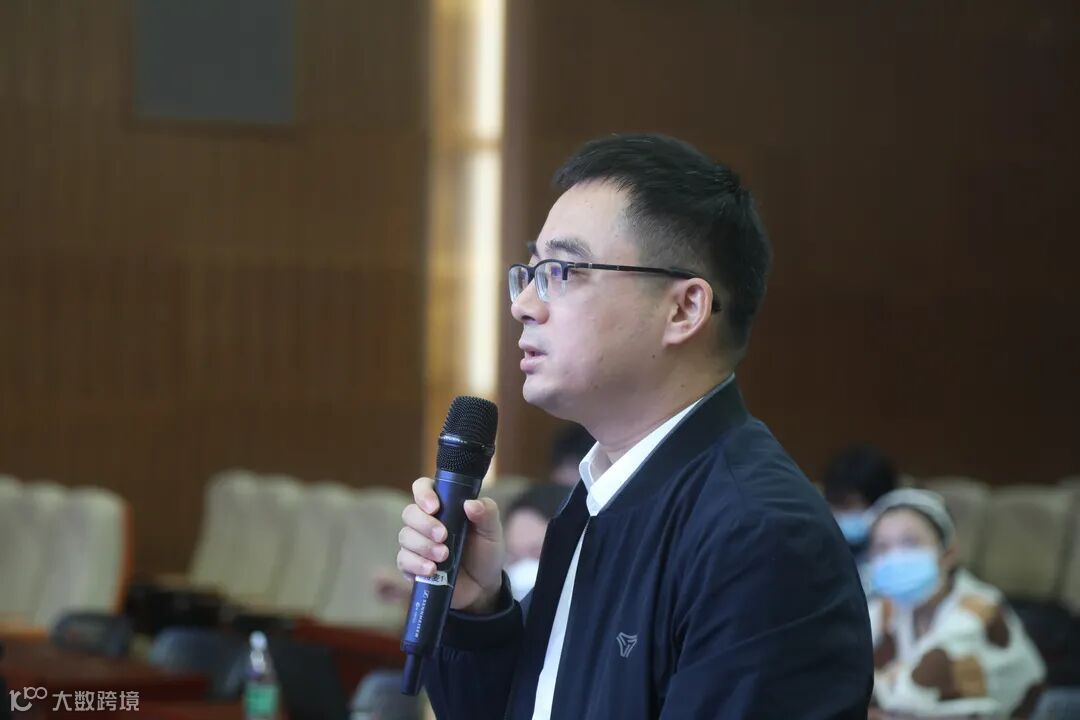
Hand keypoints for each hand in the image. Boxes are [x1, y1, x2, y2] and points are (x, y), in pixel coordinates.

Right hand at [395, 477, 506, 612]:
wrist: (483, 587)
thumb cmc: (485, 552)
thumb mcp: (492, 532)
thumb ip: (487, 513)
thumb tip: (470, 504)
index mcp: (444, 506)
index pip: (423, 488)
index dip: (423, 493)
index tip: (434, 507)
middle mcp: (426, 521)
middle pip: (410, 513)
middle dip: (424, 524)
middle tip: (444, 536)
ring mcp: (417, 543)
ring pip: (405, 536)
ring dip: (423, 546)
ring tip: (444, 556)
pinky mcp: (412, 566)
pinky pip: (403, 560)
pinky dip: (416, 564)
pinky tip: (432, 570)